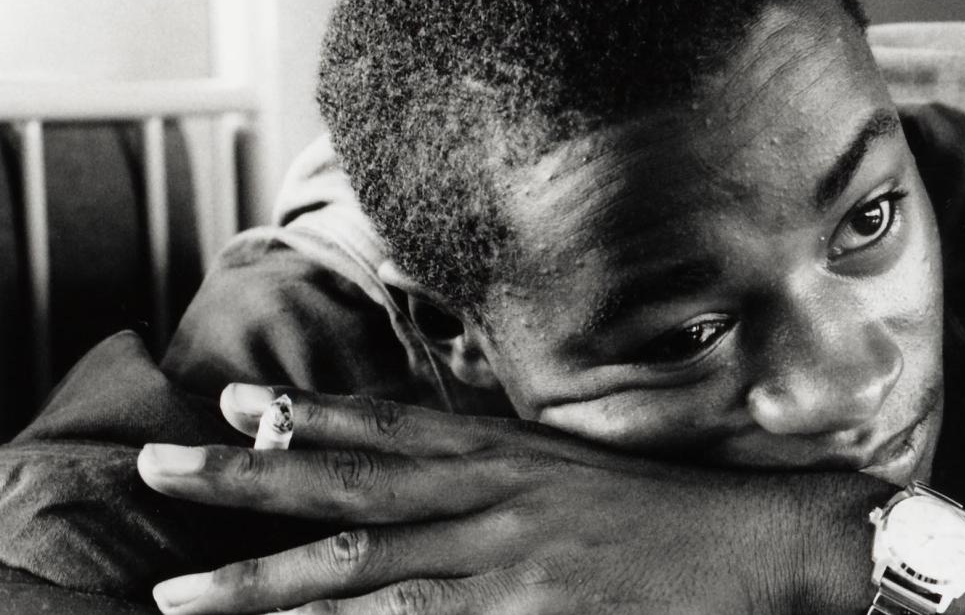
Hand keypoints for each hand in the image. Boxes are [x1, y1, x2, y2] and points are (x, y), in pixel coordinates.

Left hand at [137, 384, 878, 613]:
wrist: (767, 542)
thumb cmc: (674, 511)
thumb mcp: (578, 473)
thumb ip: (502, 473)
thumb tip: (437, 479)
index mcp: (510, 453)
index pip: (388, 426)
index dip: (304, 417)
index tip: (232, 407)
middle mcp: (494, 497)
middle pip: (347, 489)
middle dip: (246, 482)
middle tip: (158, 466)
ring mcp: (508, 562)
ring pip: (359, 572)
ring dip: (263, 584)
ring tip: (180, 596)